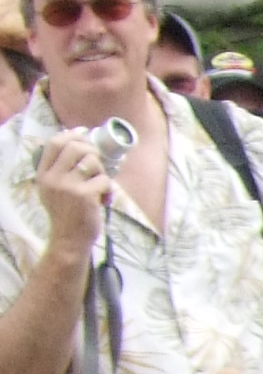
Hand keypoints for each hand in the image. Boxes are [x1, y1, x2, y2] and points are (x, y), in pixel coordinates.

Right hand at [33, 129, 108, 261]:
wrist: (69, 239)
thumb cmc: (67, 213)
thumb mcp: (53, 189)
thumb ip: (60, 169)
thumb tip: (79, 141)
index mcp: (43, 175)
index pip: (53, 144)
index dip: (71, 135)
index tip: (83, 134)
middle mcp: (53, 178)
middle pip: (75, 147)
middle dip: (92, 151)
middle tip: (98, 163)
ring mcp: (68, 186)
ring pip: (91, 161)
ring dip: (102, 171)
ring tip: (100, 185)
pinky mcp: (85, 196)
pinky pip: (104, 180)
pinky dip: (109, 189)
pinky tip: (104, 200)